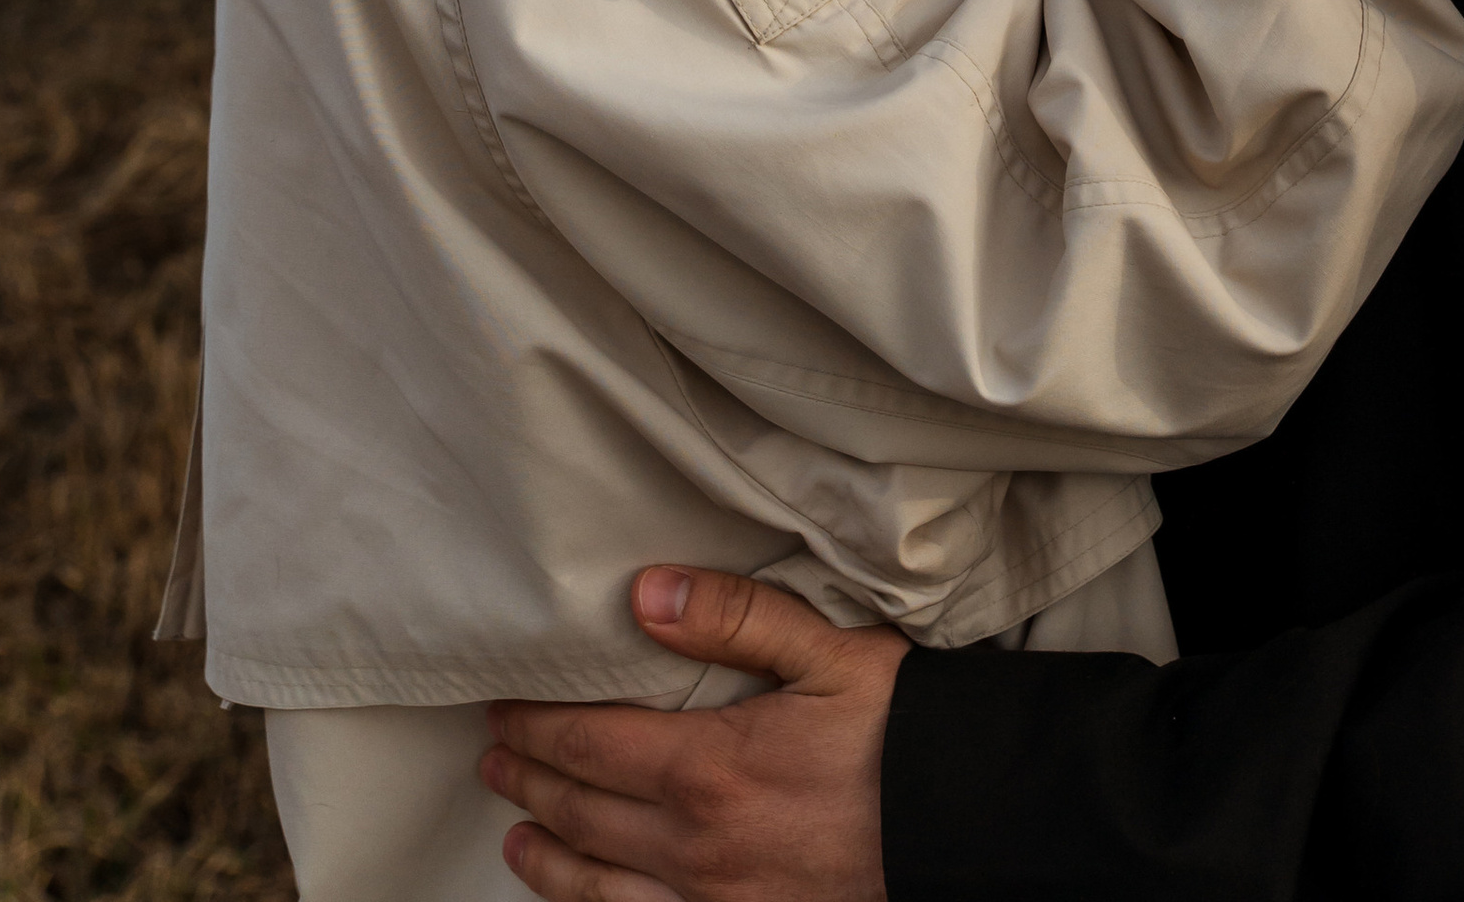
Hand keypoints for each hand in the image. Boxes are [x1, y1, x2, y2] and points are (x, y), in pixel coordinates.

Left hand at [485, 566, 900, 901]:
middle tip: (494, 759)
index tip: (500, 708)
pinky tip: (594, 900)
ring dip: (551, 857)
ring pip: (601, 889)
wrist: (968, 827)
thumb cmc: (903, 731)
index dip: (535, 726)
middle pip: (584, 814)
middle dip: (530, 782)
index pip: (589, 743)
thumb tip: (643, 593)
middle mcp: (697, 849)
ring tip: (519, 835)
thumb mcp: (830, 651)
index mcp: (710, 769)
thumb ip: (733, 617)